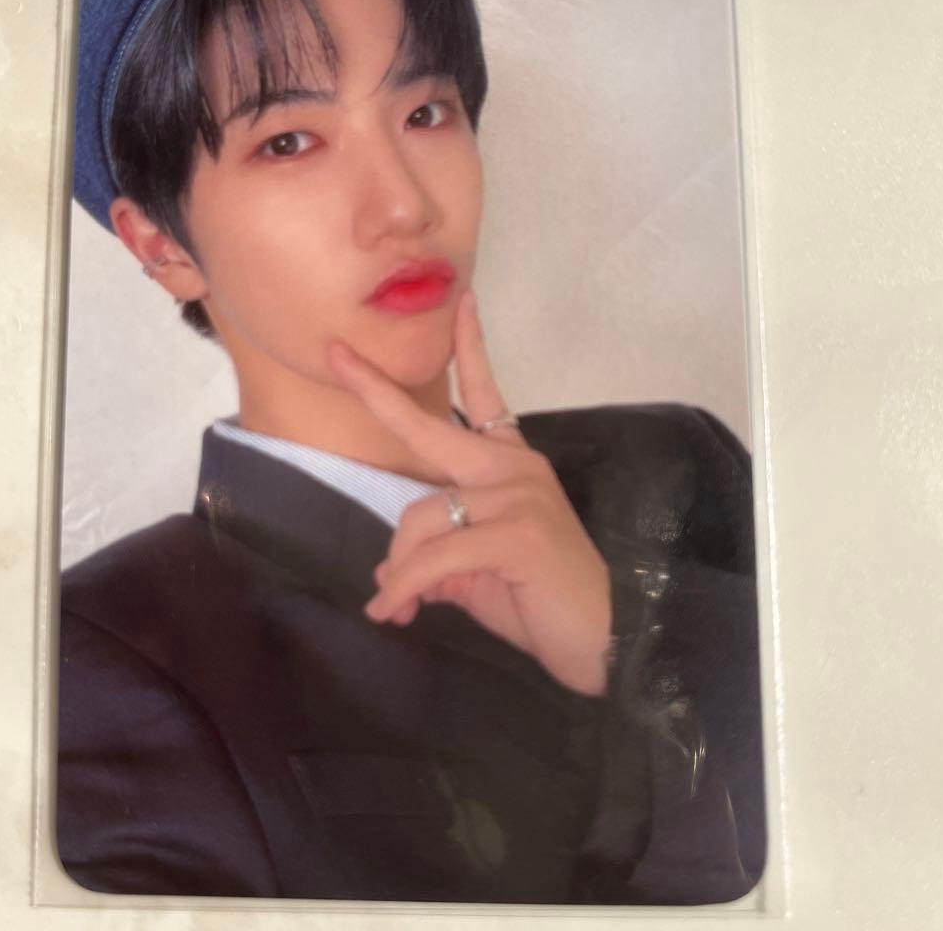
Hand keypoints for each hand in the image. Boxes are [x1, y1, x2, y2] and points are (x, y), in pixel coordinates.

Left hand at [327, 290, 612, 695]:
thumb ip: (439, 558)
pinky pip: (434, 557)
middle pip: (431, 427)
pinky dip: (405, 588)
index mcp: (511, 466)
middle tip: (335, 357)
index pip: (486, 395)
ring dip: (398, 568)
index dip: (470, 347)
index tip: (462, 303)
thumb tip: (389, 575)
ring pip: (420, 517)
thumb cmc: (543, 601)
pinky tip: (395, 613)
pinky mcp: (516, 531)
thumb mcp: (480, 572)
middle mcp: (514, 468)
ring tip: (398, 606)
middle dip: (378, 393)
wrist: (607, 639)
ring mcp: (517, 495)